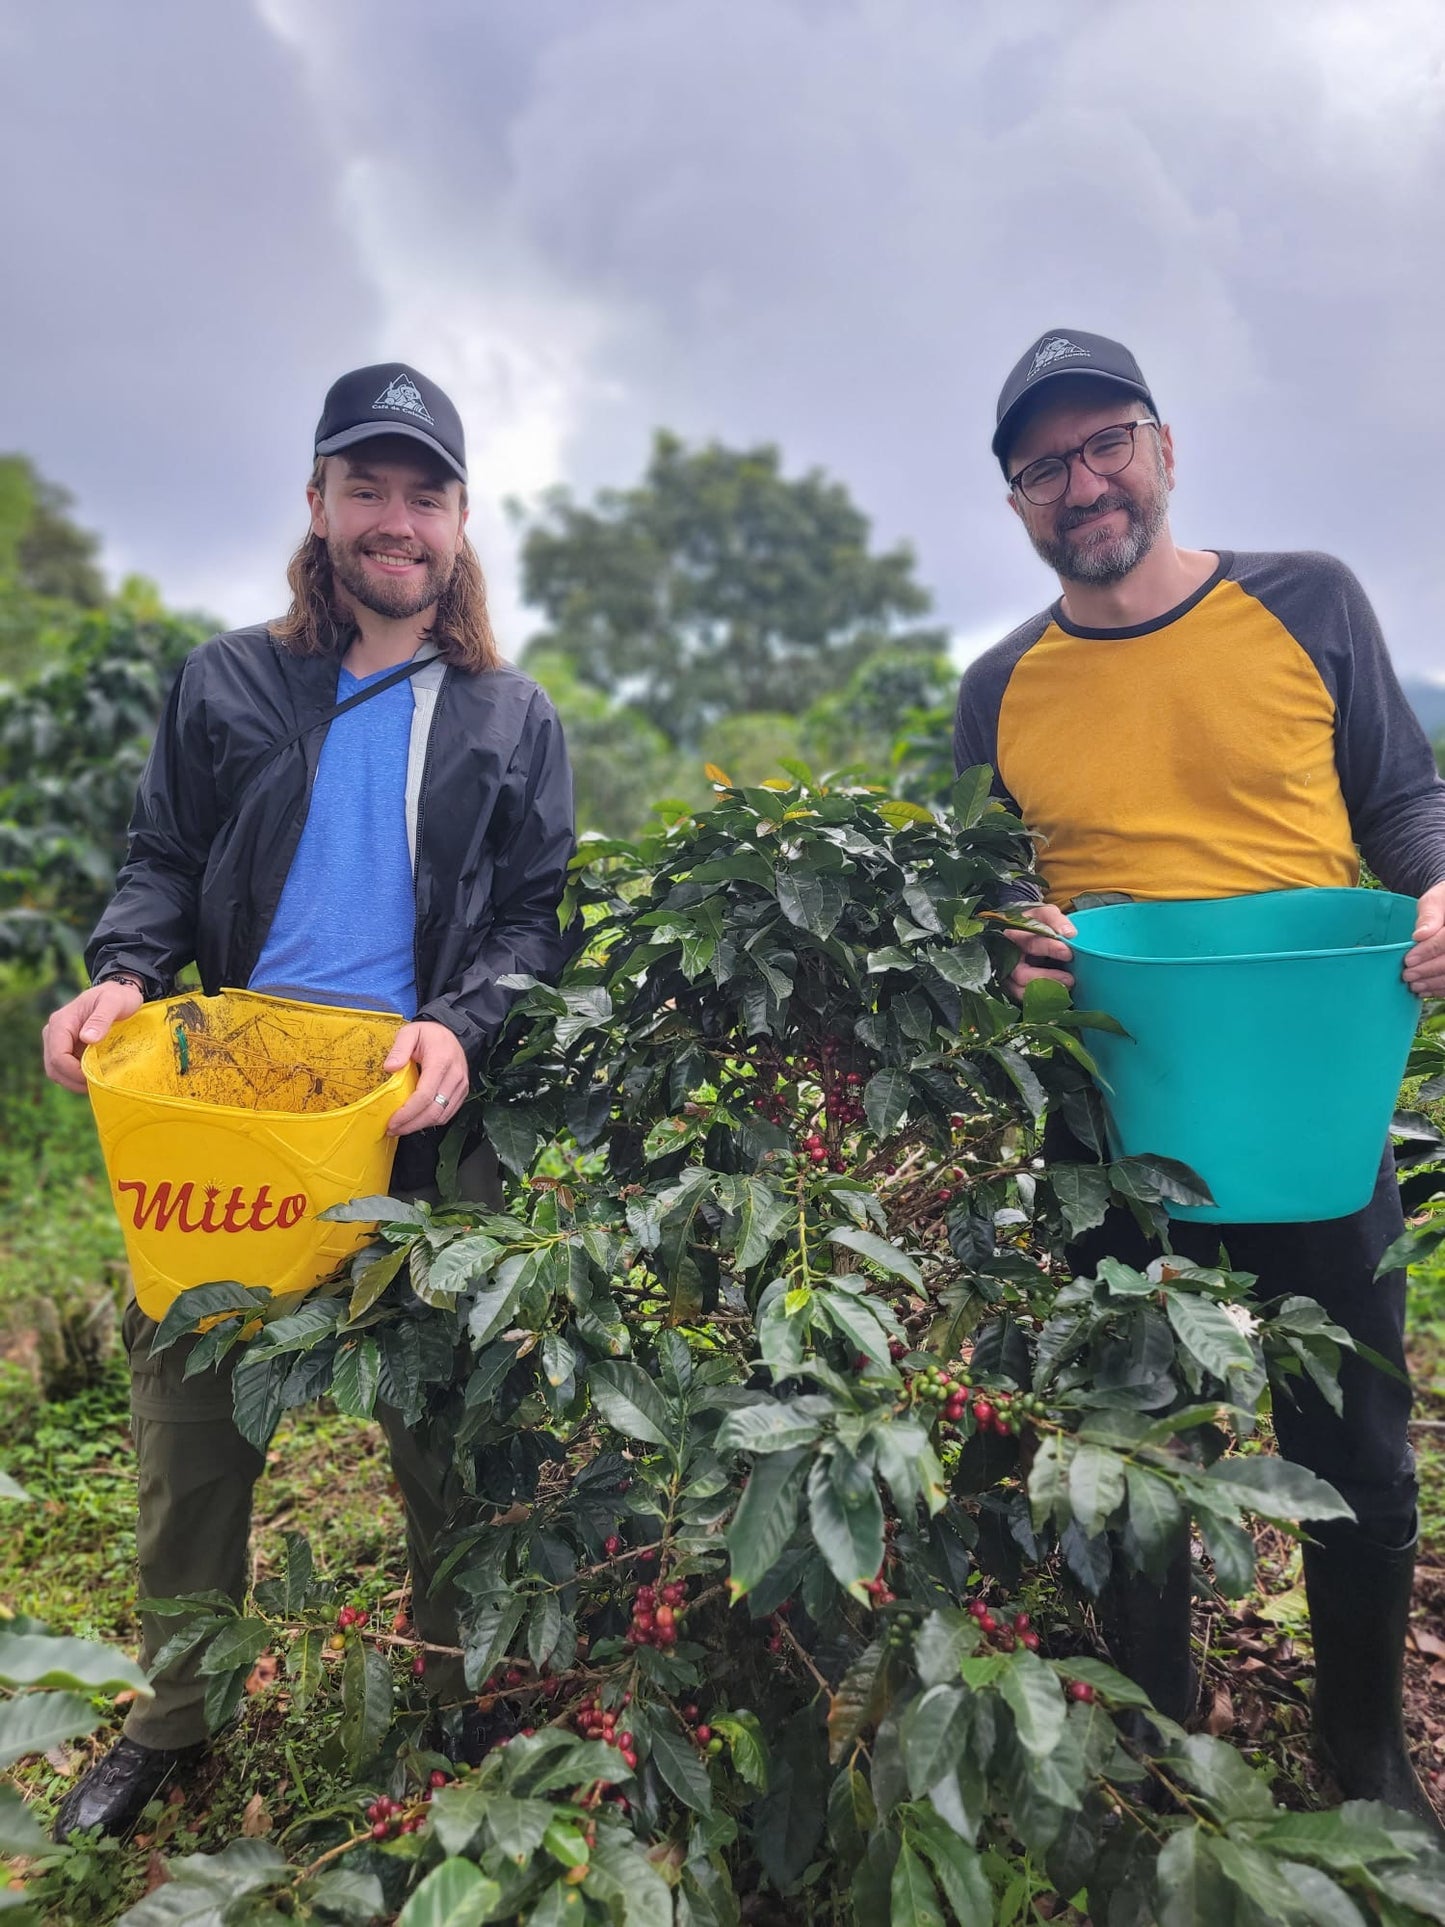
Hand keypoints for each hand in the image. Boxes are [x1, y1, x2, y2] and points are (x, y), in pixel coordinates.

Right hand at [42, 980, 144, 1092]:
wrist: (119, 992)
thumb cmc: (118, 996)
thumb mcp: (114, 1002)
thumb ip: (101, 1019)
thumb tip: (87, 1038)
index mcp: (61, 1022)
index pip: (57, 1056)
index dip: (74, 1072)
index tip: (96, 1078)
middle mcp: (54, 1033)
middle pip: (54, 1068)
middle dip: (73, 1081)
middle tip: (99, 1086)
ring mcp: (58, 1042)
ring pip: (57, 1072)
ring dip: (74, 1083)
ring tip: (98, 1084)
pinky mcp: (67, 1049)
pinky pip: (65, 1070)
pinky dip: (77, 1079)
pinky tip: (96, 1079)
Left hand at [384, 1019, 469, 1136]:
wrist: (450, 1032)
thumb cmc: (428, 1034)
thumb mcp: (409, 1032)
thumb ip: (399, 1048)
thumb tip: (389, 1068)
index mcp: (441, 1062)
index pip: (425, 1095)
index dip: (408, 1113)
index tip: (392, 1121)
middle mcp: (455, 1076)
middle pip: (434, 1110)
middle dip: (412, 1124)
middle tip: (393, 1129)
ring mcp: (461, 1086)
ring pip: (442, 1116)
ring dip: (420, 1125)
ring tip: (401, 1128)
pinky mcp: (462, 1092)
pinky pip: (447, 1113)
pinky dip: (431, 1121)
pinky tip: (416, 1121)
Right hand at [1000, 903, 1076, 1003]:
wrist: (1019, 931)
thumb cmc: (1033, 923)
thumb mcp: (1044, 914)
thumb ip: (1056, 920)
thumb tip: (1069, 934)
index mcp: (1013, 934)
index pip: (1029, 942)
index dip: (1049, 948)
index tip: (1068, 952)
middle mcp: (1005, 956)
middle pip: (1021, 973)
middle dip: (1046, 977)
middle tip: (1070, 979)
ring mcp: (1004, 974)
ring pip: (1018, 990)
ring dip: (1043, 992)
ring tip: (1064, 989)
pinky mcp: (1008, 986)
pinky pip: (1020, 998)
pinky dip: (1037, 999)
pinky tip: (1054, 995)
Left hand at [1404, 880, 1444, 997]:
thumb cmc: (1443, 902)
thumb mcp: (1435, 901)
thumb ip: (1429, 915)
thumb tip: (1420, 935)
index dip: (1429, 951)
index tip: (1408, 959)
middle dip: (1429, 970)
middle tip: (1407, 975)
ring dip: (1434, 983)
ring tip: (1414, 985)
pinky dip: (1441, 989)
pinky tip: (1426, 990)